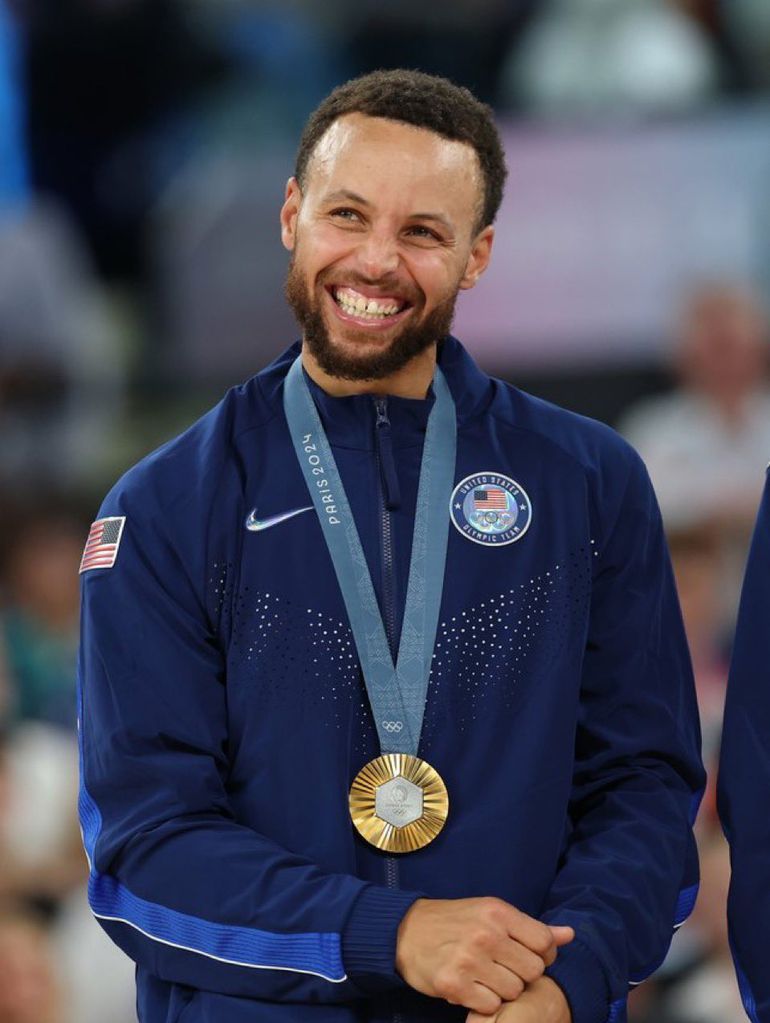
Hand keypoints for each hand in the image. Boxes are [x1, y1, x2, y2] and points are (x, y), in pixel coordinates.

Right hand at [395, 897, 573, 1014]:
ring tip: (484, 975)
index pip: (545, 942)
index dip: (541, 954)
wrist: (405, 931)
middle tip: (500, 966)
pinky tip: (471, 986)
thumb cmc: (454, 921)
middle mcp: (486, 934)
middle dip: (521, 973)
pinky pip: (491, 1005)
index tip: (523, 953)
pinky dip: (484, 1001)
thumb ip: (530, 927)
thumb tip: (570, 935)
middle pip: (533, 971)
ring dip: (502, 989)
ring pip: (514, 991)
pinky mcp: (454, 984)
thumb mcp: (491, 913)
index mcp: (498, 912)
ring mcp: (470, 960)